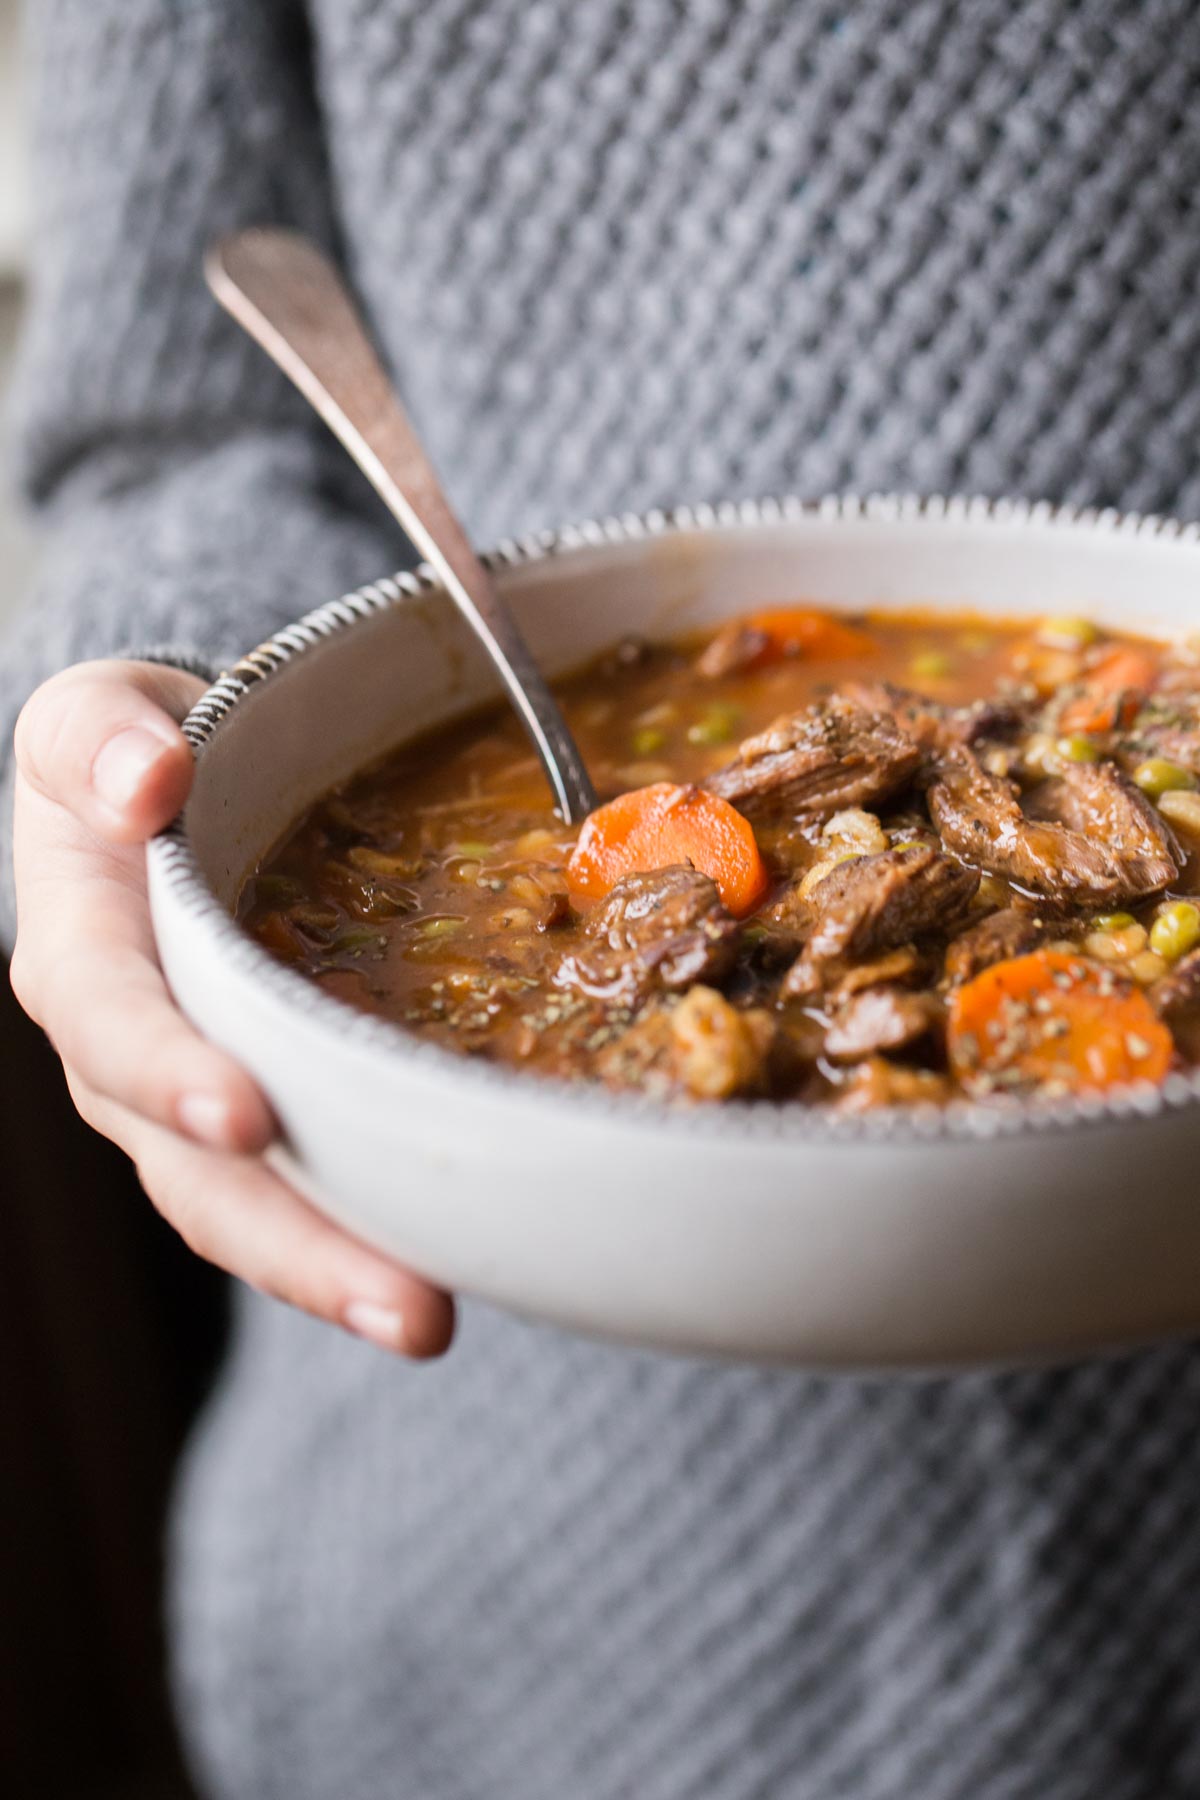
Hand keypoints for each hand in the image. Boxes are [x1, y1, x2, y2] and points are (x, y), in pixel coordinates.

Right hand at [10, 660, 453, 1356]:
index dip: (166, 1072)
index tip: (245, 1116)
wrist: (186, 797)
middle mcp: (131, 1059)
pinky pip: (312, 1190)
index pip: (109, 1024)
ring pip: (254, 1213)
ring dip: (341, 1274)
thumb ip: (100, 737)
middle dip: (295, 1244)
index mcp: (84, 953)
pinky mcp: (273, 1121)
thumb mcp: (101, 713)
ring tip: (434, 1320)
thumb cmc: (148, 751)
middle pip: (196, 1173)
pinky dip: (373, 1233)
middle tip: (409, 1307)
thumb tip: (148, 784)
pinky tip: (459, 1266)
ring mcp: (198, 1106)